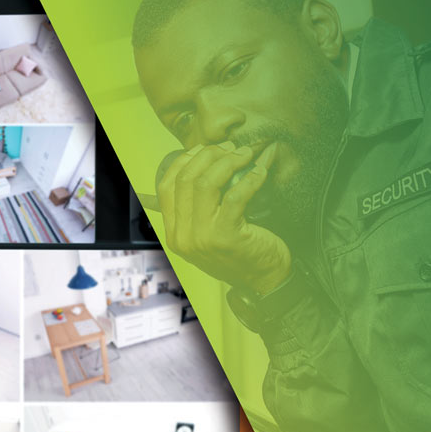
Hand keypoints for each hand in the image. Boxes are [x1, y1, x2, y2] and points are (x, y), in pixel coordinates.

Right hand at [156, 142, 290, 293]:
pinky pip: (235, 195)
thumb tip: (200, 165)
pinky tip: (260, 170)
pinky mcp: (227, 236)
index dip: (184, 161)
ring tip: (245, 154)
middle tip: (231, 148)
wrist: (265, 282)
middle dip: (209, 155)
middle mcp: (182, 237)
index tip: (204, 149)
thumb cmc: (241, 253)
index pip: (165, 187)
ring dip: (228, 161)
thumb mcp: (209, 233)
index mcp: (174, 234)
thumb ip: (198, 209)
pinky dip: (250, 178)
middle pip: (185, 180)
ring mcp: (202, 238)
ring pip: (205, 184)